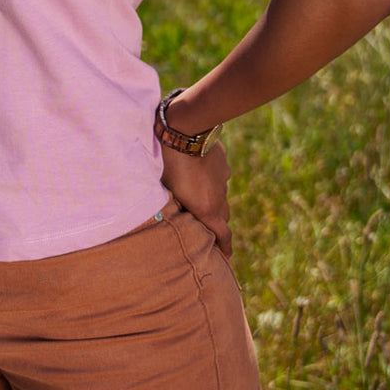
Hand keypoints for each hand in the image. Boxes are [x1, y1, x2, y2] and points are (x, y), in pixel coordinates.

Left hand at [160, 139, 232, 256]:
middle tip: (203, 223)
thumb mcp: (163, 189)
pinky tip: (198, 168)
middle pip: (222, 216)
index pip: (224, 235)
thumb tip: (164, 212)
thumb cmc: (167, 164)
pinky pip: (219, 175)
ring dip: (211, 197)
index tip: (226, 257)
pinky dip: (211, 178)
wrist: (184, 132)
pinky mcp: (223, 162)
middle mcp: (219, 196)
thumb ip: (169, 204)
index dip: (226, 248)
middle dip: (215, 222)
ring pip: (220, 194)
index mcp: (206, 209)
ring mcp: (223, 179)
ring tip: (195, 190)